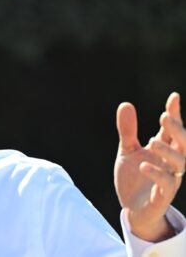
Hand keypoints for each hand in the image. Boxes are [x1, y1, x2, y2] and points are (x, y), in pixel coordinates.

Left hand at [114, 92, 184, 241]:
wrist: (131, 208)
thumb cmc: (134, 178)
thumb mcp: (127, 151)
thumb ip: (128, 131)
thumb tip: (125, 104)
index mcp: (162, 150)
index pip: (172, 130)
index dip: (174, 114)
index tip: (173, 97)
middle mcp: (170, 163)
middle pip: (182, 144)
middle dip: (177, 130)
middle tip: (165, 116)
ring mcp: (169, 178)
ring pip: (180, 163)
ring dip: (168, 151)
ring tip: (151, 141)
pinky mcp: (163, 195)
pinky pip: (166, 184)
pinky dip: (157, 173)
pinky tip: (143, 165)